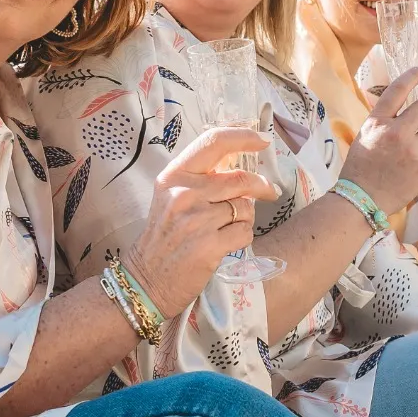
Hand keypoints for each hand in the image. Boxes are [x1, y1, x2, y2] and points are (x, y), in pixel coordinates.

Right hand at [125, 126, 279, 320]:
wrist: (147, 279)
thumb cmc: (164, 236)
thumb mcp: (171, 197)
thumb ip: (201, 178)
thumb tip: (241, 163)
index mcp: (174, 176)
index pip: (213, 143)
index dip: (244, 137)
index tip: (263, 140)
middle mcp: (184, 193)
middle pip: (240, 178)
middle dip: (261, 185)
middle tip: (270, 191)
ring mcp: (197, 220)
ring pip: (245, 207)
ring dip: (246, 216)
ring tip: (228, 227)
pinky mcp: (210, 246)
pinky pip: (245, 231)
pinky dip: (242, 237)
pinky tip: (226, 243)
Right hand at [337, 66, 417, 214]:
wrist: (361, 200)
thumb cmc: (360, 170)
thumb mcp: (365, 138)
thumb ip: (383, 124)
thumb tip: (404, 112)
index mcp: (376, 123)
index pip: (396, 91)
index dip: (410, 77)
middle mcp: (395, 132)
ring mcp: (411, 149)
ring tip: (407, 159)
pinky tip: (414, 170)